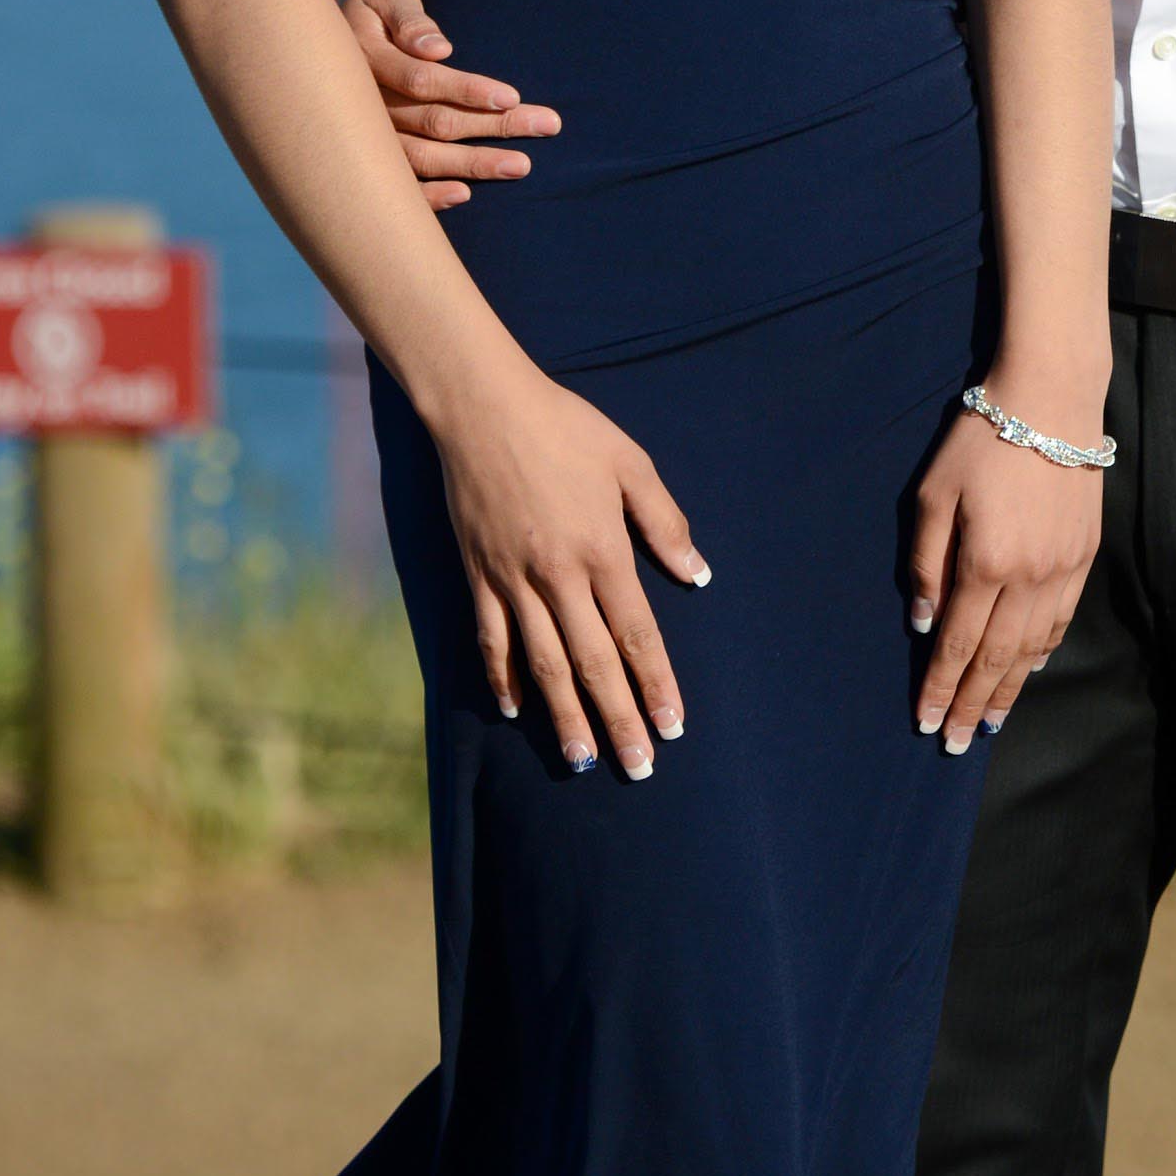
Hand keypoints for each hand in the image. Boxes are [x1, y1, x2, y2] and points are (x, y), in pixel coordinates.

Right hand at [335, 0, 562, 210]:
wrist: (324, 49)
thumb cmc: (372, 15)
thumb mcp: (386, 0)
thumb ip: (409, 19)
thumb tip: (437, 47)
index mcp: (368, 59)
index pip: (422, 81)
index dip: (467, 90)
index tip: (511, 97)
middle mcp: (366, 105)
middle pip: (434, 122)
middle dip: (493, 126)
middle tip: (546, 125)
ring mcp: (365, 137)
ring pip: (422, 158)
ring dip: (473, 165)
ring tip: (521, 166)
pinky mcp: (369, 157)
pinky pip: (398, 182)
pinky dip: (429, 195)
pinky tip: (465, 195)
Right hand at [429, 347, 707, 775]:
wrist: (483, 408)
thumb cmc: (566, 427)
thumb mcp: (631, 463)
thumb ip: (665, 524)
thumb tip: (697, 576)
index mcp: (603, 550)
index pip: (637, 635)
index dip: (656, 684)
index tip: (672, 725)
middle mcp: (558, 576)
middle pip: (593, 663)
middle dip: (618, 718)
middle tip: (638, 767)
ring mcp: (513, 580)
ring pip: (542, 664)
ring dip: (563, 715)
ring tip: (581, 759)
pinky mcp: (478, 575)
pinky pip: (491, 639)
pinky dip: (502, 678)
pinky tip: (515, 709)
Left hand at [904, 408, 1103, 754]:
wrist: (1051, 400)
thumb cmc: (981, 439)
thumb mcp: (934, 493)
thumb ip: (925, 562)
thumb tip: (923, 622)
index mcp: (985, 562)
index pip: (957, 643)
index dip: (941, 687)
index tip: (927, 722)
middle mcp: (1029, 576)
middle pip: (996, 658)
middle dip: (973, 704)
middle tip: (955, 743)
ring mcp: (1063, 569)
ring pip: (1034, 647)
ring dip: (1010, 688)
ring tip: (991, 721)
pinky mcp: (1085, 556)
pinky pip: (1062, 619)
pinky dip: (1044, 652)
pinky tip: (1030, 669)